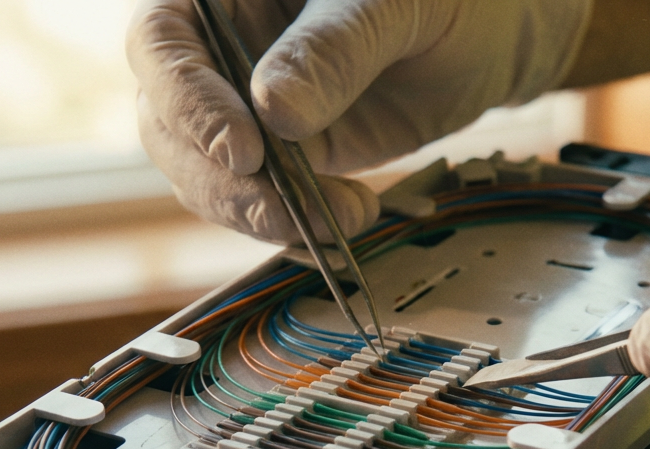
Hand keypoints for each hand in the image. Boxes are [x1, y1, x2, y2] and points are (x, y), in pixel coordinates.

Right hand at [127, 0, 592, 241]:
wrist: (489, 33)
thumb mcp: (393, 2)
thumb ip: (334, 48)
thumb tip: (274, 112)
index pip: (160, 41)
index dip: (185, 100)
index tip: (242, 149)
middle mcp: (217, 49)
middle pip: (167, 122)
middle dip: (221, 181)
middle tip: (282, 211)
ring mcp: (242, 107)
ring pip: (203, 175)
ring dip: (257, 214)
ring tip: (336, 220)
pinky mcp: (277, 156)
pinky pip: (255, 200)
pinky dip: (289, 225)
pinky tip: (341, 225)